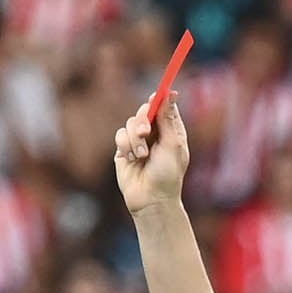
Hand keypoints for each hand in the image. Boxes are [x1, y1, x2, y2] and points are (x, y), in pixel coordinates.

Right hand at [113, 99, 190, 213]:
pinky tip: (132, 159)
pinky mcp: (124, 149)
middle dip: (143, 120)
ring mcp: (138, 141)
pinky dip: (125, 145)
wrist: (151, 199)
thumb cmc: (167, 175)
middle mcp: (155, 133)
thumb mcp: (172, 144)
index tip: (156, 94)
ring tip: (142, 156)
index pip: (164, 107)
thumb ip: (167, 118)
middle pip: (144, 111)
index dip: (160, 98)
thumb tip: (170, 93)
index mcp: (171, 131)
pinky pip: (120, 135)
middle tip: (144, 132)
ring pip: (130, 123)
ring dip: (134, 139)